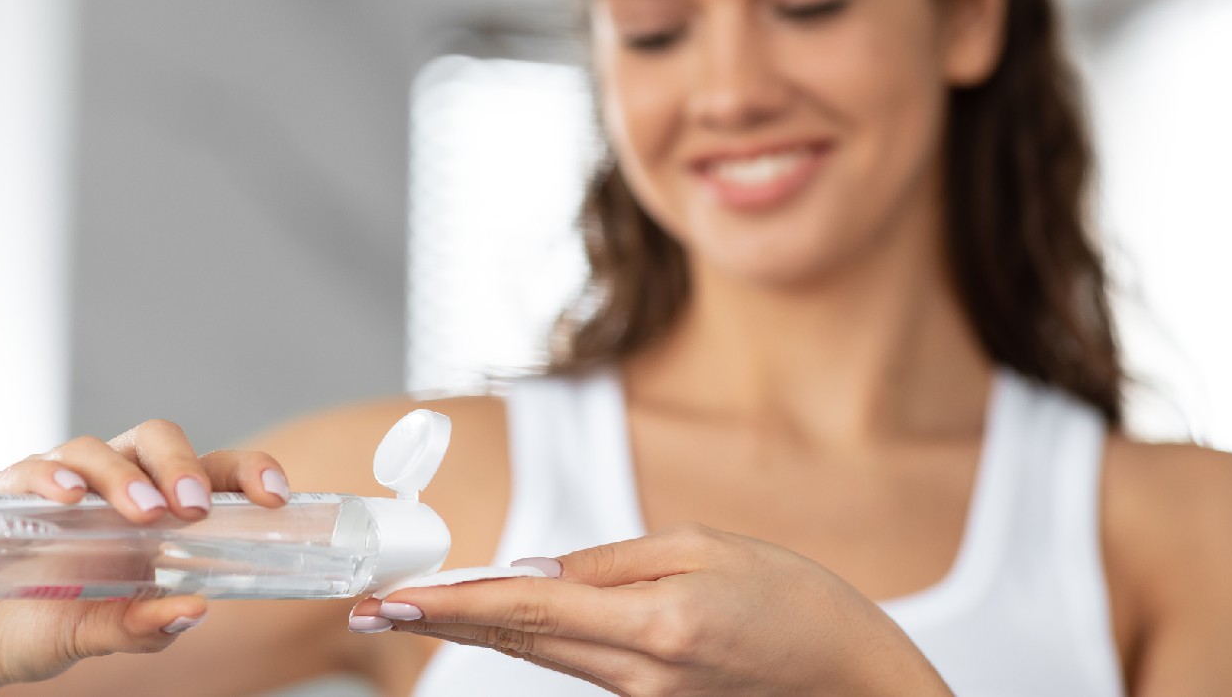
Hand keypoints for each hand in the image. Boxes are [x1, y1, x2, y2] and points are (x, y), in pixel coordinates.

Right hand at [0, 419, 291, 693]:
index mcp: (142, 514)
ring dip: (122, 476)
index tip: (276, 494)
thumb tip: (196, 613)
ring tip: (145, 511)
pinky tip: (68, 500)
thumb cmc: (28, 630)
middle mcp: (101, 488)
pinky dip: (49, 480)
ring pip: (92, 448)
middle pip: (152, 441)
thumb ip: (142, 627)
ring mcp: (48, 486)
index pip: (204, 473)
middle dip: (182, 465)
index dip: (244, 471)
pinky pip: (24, 471)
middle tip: (197, 506)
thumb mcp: (93, 638)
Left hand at [351, 523, 950, 696]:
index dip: (448, 604)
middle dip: (440, 621)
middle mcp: (641, 676)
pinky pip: (579, 671)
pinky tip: (506, 621)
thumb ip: (613, 562)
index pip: (525, 609)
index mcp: (656, 624)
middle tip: (371, 606)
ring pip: (542, 659)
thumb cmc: (801, 606)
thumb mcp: (710, 549)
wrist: (860, 686)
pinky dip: (536, 643)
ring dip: (480, 631)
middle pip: (518, 643)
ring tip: (416, 607)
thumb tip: (533, 572)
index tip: (388, 599)